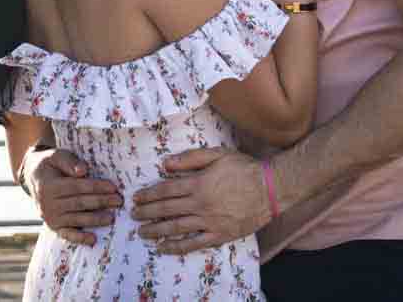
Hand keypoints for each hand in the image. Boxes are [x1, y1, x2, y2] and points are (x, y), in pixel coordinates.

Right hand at [23, 147, 120, 246]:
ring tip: (112, 218)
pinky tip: (93, 240)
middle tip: (119, 201)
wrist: (34, 178)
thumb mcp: (56, 156)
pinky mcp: (54, 227)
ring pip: (76, 219)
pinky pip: (67, 234)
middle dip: (101, 202)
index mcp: (48, 186)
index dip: (95, 187)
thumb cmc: (50, 165)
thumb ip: (69, 162)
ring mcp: (50, 217)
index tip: (113, 187)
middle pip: (79, 203)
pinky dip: (80, 238)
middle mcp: (48, 204)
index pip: (76, 187)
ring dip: (95, 219)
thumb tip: (83, 171)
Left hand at [131, 147, 268, 253]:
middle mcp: (200, 204)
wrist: (270, 189)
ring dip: (156, 231)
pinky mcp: (219, 235)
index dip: (148, 195)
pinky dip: (177, 247)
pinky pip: (194, 244)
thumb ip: (190, 159)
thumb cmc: (243, 168)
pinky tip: (164, 248)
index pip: (166, 190)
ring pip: (176, 228)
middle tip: (133, 216)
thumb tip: (164, 163)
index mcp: (198, 183)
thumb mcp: (216, 154)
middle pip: (166, 210)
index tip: (136, 198)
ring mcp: (209, 222)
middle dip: (147, 213)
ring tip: (142, 233)